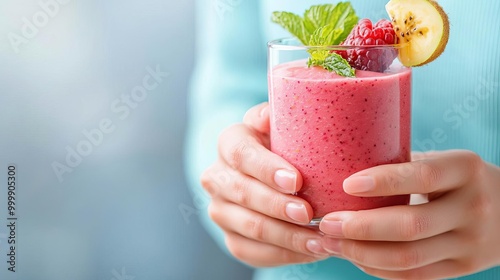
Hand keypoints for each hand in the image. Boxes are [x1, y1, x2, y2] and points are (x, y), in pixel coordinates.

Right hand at [201, 102, 328, 266]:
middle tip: (310, 214)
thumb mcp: (282, 123)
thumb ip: (280, 114)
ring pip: (251, 227)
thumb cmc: (285, 144)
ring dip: (288, 236)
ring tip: (321, 239)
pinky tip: (311, 251)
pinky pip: (253, 252)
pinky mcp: (231, 236)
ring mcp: (220, 209)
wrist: (269, 172)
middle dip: (279, 206)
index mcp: (229, 143)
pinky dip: (285, 254)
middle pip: (244, 194)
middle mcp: (217, 176)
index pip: (242, 155)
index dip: (267, 169)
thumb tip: (270, 115)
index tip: (297, 181)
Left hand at [319, 150, 499, 278]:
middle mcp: (473, 207)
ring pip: (408, 257)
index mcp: (465, 169)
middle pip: (410, 225)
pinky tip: (354, 257)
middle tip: (326, 223)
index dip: (383, 182)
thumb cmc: (458, 179)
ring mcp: (471, 243)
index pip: (422, 176)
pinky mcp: (463, 267)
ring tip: (330, 243)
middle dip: (360, 227)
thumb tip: (343, 169)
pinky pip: (413, 275)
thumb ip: (404, 166)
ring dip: (361, 253)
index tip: (346, 185)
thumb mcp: (442, 162)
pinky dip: (377, 268)